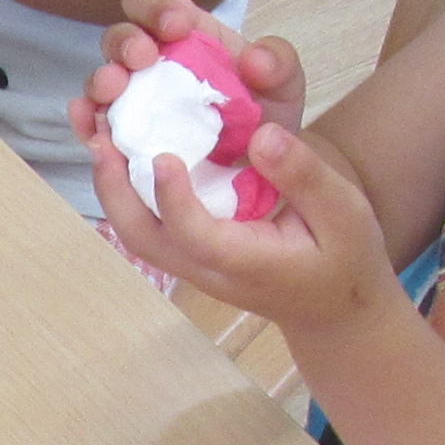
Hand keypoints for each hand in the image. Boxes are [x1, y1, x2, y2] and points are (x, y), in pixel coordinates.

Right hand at [70, 0, 311, 154]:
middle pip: (118, 38)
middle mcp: (150, 64)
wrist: (264, 172)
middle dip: (126, 43)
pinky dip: (87, 124)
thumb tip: (253, 59)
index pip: (153, 2)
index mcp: (184, 35)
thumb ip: (278, 62)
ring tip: (113, 91)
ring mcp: (133, 103)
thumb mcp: (284, 84)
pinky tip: (92, 128)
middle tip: (143, 58)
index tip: (177, 25)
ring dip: (102, 82)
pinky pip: (95, 128)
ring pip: (101, 81)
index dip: (156, 5)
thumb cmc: (266, 116)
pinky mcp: (125, 142)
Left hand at [89, 112, 398, 340]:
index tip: (164, 155)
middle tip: (101, 138)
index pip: (195, 234)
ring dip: (112, 188)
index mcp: (247, 261)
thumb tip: (262, 135)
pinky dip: (126, 188)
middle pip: (144, 238)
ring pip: (137, 233)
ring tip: (99, 134)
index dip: (173, 198)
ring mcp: (193, 263)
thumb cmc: (344, 260)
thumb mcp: (346, 215)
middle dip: (115, 191)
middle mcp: (208, 267)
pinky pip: (148, 224)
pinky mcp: (191, 251)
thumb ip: (304, 178)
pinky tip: (121, 147)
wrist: (334, 310)